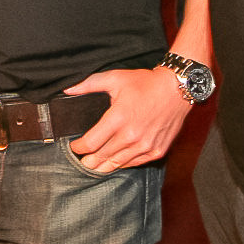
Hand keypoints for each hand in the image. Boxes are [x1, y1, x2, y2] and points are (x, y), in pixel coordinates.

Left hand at [64, 67, 191, 171]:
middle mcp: (131, 136)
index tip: (74, 146)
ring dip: (104, 166)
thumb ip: (89, 84)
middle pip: (102, 157)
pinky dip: (123, 164)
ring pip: (117, 164)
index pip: (90, 143)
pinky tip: (116, 162)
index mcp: (118, 118)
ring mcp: (145, 146)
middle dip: (88, 160)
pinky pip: (134, 163)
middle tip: (81, 161)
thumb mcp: (115, 78)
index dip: (78, 148)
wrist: (176, 89)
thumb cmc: (145, 83)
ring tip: (95, 166)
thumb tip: (68, 90)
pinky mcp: (156, 151)